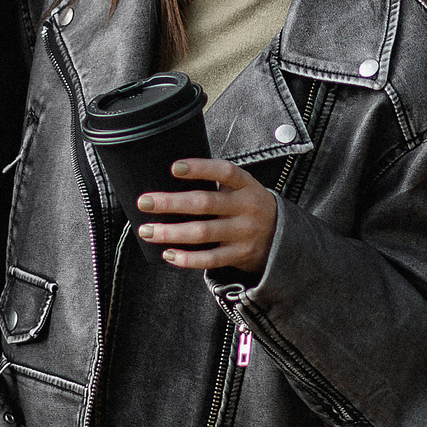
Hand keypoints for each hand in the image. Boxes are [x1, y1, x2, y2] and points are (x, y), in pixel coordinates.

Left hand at [138, 159, 276, 274]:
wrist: (282, 236)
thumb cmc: (247, 206)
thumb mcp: (242, 188)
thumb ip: (216, 182)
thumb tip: (172, 175)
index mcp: (246, 185)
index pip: (224, 171)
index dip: (200, 168)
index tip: (173, 167)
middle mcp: (247, 207)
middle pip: (205, 203)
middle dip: (171, 203)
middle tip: (144, 202)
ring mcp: (244, 233)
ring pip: (203, 233)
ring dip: (171, 232)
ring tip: (147, 231)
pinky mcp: (240, 255)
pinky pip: (211, 259)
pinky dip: (188, 258)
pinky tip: (168, 254)